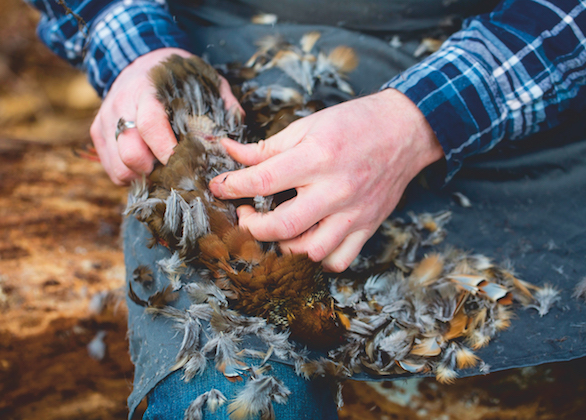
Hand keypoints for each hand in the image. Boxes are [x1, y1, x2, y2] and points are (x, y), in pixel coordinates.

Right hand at [90, 48, 240, 184]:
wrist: (136, 59)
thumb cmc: (174, 74)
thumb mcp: (201, 77)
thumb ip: (221, 100)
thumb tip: (238, 127)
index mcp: (146, 91)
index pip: (150, 125)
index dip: (165, 150)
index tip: (184, 164)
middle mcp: (121, 106)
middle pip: (130, 153)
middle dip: (155, 170)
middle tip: (176, 171)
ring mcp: (105, 122)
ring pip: (119, 168)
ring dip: (143, 177)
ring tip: (162, 170)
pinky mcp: (97, 135)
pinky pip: (113, 171)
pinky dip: (131, 177)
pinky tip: (148, 167)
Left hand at [209, 89, 443, 271]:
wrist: (405, 130)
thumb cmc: (354, 124)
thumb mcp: (307, 125)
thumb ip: (267, 146)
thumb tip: (229, 151)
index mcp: (317, 157)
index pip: (262, 181)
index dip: (232, 186)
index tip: (220, 187)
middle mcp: (335, 189)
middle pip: (281, 227)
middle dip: (251, 227)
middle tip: (245, 215)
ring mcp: (353, 213)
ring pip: (309, 252)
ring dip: (282, 247)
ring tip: (274, 230)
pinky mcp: (367, 227)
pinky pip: (338, 260)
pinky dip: (317, 260)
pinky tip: (307, 242)